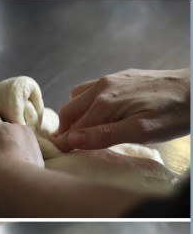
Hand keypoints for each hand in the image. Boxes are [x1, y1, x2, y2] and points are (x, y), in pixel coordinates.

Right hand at [52, 68, 189, 151]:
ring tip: (84, 132)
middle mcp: (103, 86)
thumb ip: (104, 135)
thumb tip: (72, 139)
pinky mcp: (122, 77)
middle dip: (65, 128)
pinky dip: (87, 103)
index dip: (65, 143)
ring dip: (75, 114)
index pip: (74, 127)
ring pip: (79, 97)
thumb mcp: (140, 132)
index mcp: (104, 101)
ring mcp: (112, 79)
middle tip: (68, 147)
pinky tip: (100, 115)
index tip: (60, 156)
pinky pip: (93, 89)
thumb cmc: (173, 114)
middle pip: (70, 110)